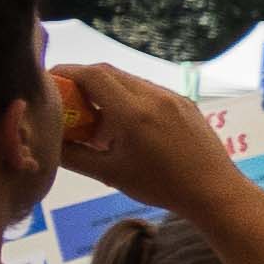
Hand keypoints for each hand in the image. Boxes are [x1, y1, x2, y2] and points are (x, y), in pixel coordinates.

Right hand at [47, 63, 248, 217]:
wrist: (215, 192)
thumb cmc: (161, 186)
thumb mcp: (110, 173)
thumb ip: (73, 155)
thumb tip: (48, 141)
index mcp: (134, 112)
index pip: (92, 75)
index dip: (66, 72)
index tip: (48, 81)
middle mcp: (154, 96)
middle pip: (109, 72)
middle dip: (82, 79)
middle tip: (65, 97)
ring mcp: (173, 97)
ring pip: (129, 80)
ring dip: (106, 88)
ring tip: (93, 112)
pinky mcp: (185, 102)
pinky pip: (149, 90)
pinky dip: (129, 96)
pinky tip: (123, 120)